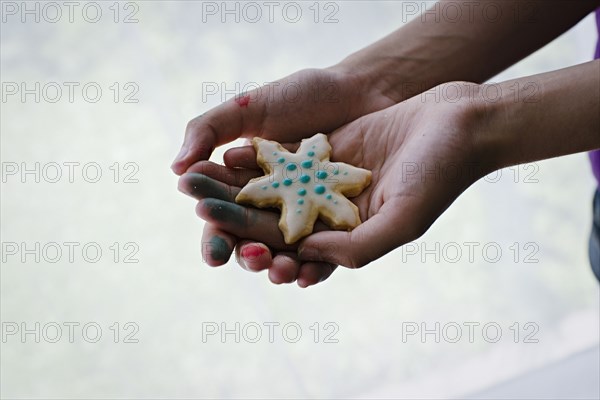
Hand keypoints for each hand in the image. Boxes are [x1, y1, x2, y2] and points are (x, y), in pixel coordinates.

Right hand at [174, 65, 396, 285]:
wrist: (359, 91)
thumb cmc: (301, 95)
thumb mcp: (249, 108)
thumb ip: (208, 131)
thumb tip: (175, 169)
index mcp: (245, 183)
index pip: (222, 219)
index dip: (216, 238)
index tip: (214, 253)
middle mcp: (271, 204)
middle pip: (252, 242)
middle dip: (249, 256)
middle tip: (255, 257)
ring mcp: (304, 214)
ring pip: (286, 252)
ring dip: (279, 267)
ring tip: (281, 271)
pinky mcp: (336, 220)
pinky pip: (326, 250)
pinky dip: (316, 265)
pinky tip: (310, 275)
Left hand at [179, 82, 492, 282]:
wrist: (457, 124)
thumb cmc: (438, 175)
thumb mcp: (401, 221)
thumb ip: (355, 247)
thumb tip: (304, 255)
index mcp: (347, 240)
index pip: (291, 248)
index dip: (252, 240)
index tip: (215, 233)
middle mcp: (333, 215)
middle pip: (273, 217)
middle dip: (232, 210)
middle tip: (191, 200)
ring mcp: (328, 183)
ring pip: (274, 187)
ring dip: (237, 183)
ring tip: (197, 176)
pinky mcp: (328, 152)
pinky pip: (288, 157)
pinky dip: (260, 155)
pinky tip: (228, 152)